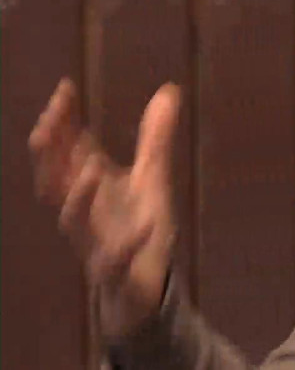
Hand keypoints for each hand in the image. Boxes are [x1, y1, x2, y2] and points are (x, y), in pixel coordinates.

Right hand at [28, 78, 180, 339]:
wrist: (140, 285)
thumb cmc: (137, 225)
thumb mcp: (151, 176)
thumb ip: (156, 136)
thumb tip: (168, 89)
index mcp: (90, 184)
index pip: (65, 148)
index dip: (60, 120)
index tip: (66, 88)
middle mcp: (84, 209)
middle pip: (56, 179)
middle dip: (49, 153)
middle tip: (48, 125)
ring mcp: (95, 240)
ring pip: (74, 220)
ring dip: (79, 196)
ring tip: (92, 168)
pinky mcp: (116, 270)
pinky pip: (116, 260)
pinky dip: (128, 244)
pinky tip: (147, 227)